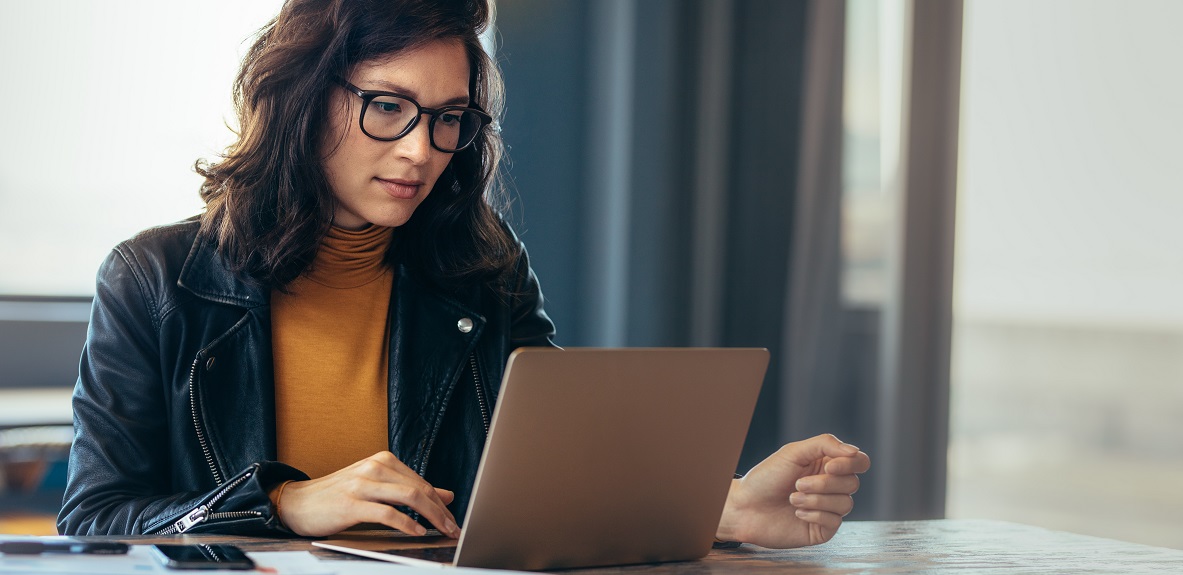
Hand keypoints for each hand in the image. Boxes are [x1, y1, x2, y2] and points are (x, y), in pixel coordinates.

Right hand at [276, 451, 460, 537]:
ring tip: (442, 531)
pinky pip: (387, 513)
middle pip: (420, 489)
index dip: (441, 503)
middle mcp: (375, 467)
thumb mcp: (377, 487)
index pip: (422, 482)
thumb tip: (446, 495)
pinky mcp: (352, 503)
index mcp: (383, 461)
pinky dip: (406, 523)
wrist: (297, 502)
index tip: (453, 519)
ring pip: (409, 497)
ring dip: (431, 516)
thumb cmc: (338, 496)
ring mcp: (363, 484)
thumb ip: (409, 489)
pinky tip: (417, 531)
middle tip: (454, 528)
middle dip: (441, 511)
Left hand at [716, 434, 869, 547]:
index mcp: (827, 465)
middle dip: (824, 483)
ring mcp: (828, 508)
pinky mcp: (822, 529)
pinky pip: (835, 521)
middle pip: (852, 483)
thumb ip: (825, 445)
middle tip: (797, 484)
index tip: (828, 467)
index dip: (850, 464)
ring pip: (846, 503)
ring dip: (816, 499)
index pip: (859, 462)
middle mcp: (831, 486)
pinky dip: (815, 514)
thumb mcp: (793, 452)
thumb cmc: (766, 477)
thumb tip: (854, 451)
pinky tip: (797, 512)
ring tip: (792, 498)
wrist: (745, 507)